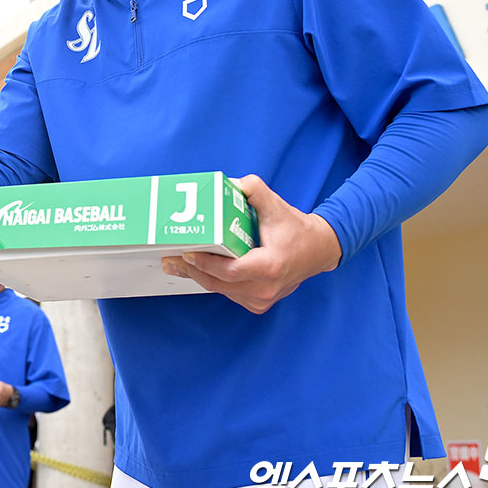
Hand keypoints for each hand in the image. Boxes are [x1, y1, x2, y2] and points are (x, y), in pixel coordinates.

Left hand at [160, 174, 341, 313]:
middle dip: (192, 272)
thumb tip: (230, 183)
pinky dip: (214, 282)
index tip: (187, 253)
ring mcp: (263, 299)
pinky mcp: (259, 303)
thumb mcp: (277, 205)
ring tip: (176, 264)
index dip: (206, 264)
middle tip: (169, 260)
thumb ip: (254, 190)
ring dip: (199, 278)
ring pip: (222, 290)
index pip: (230, 271)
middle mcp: (266, 287)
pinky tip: (197, 271)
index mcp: (270, 266)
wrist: (319, 250)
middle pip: (220, 284)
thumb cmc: (296, 229)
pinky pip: (230, 294)